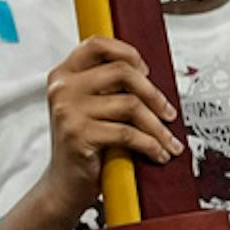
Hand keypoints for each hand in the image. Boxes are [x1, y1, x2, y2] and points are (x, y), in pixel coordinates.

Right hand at [37, 36, 181, 224]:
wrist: (64, 185)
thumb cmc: (84, 146)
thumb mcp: (88, 108)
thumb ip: (105, 87)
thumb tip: (146, 76)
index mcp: (63, 75)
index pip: (97, 44)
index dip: (127, 53)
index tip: (146, 71)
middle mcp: (62, 88)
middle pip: (122, 71)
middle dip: (154, 93)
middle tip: (167, 113)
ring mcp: (68, 110)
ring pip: (131, 105)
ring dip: (158, 127)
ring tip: (168, 141)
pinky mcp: (78, 135)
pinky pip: (128, 133)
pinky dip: (151, 145)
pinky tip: (158, 153)